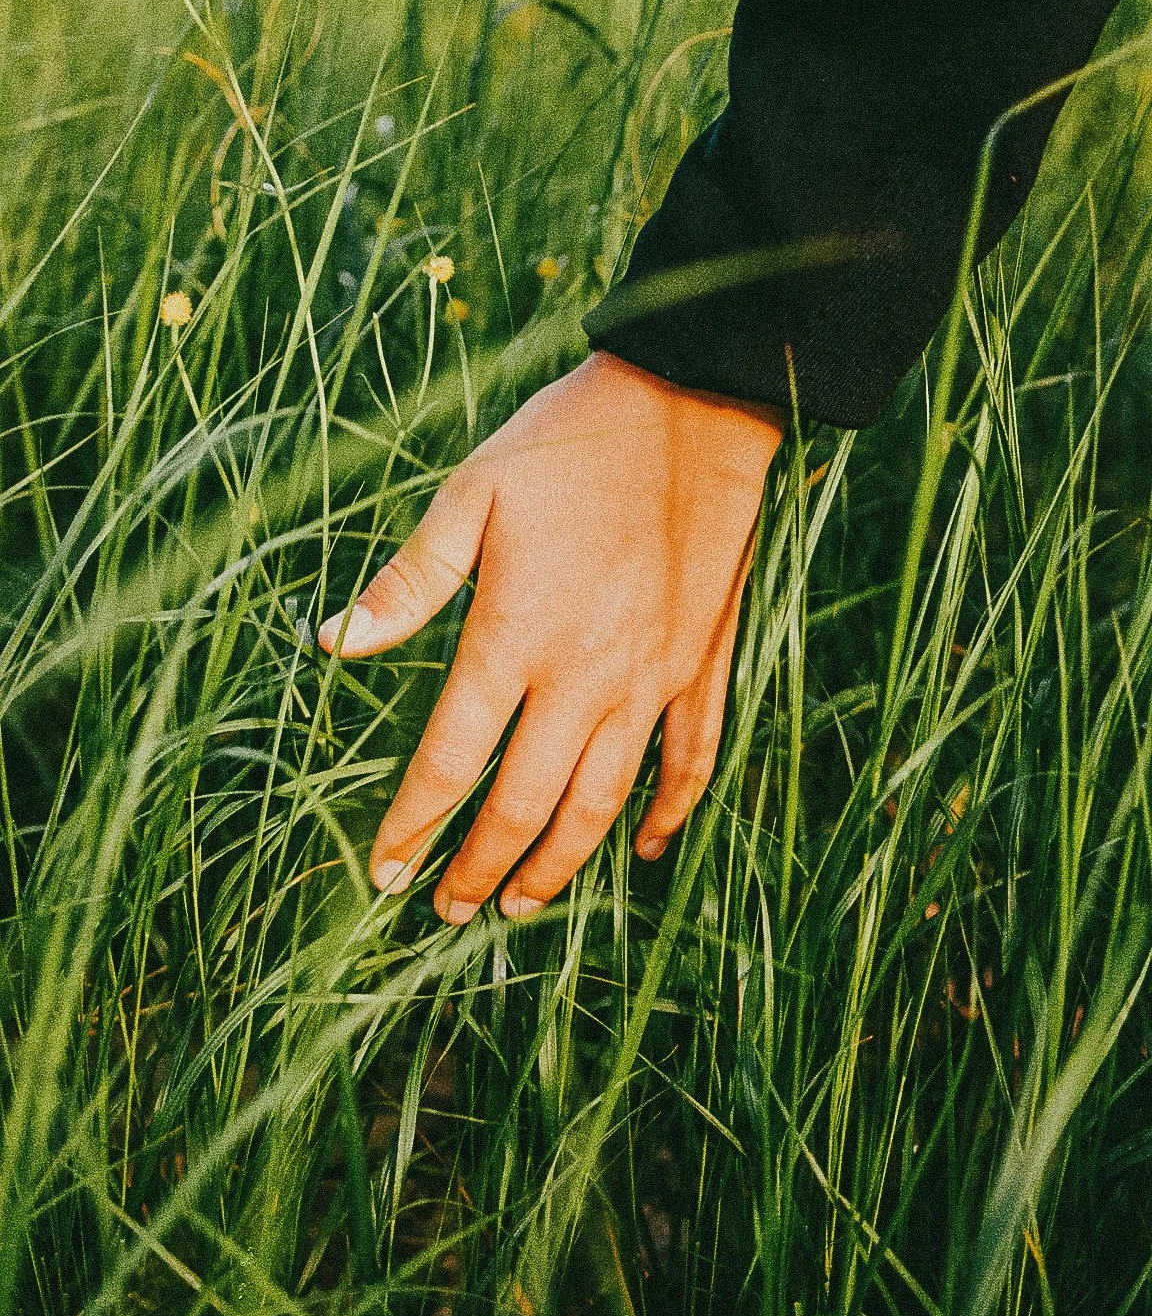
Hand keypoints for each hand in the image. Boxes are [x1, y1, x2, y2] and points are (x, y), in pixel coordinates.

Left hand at [318, 351, 784, 922]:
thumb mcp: (469, 496)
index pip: (452, 761)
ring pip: (603, 802)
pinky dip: (668, 814)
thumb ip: (407, 583)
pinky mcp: (701, 665)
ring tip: (523, 903)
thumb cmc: (570, 444)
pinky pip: (690, 761)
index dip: (413, 824)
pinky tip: (644, 849)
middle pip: (524, 804)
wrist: (692, 406)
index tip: (384, 868)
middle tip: (447, 908)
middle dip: (479, 868)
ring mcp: (652, 678)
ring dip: (560, 864)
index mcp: (515, 636)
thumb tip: (333, 642)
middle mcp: (584, 676)